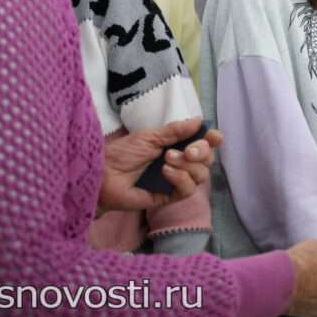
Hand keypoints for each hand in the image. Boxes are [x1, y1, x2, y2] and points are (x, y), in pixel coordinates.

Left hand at [98, 118, 221, 213]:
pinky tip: (165, 172)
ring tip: (167, 160)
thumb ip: (175, 130)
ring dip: (188, 165)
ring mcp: (176, 180)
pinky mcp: (169, 196)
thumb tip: (198, 120)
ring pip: (201, 175)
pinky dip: (181, 179)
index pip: (204, 144)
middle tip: (187, 150)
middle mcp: (180, 163)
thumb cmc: (123, 153)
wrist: (103, 174)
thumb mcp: (150, 136)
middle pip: (207, 160)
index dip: (212, 140)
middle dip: (201, 152)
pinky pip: (188, 190)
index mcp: (177, 146)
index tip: (213, 137)